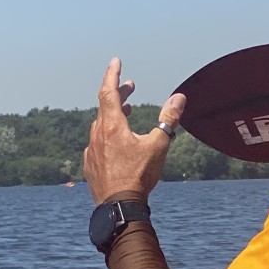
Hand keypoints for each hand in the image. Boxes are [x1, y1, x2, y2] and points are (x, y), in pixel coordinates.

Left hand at [84, 58, 186, 204]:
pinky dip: (106, 134)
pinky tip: (114, 141)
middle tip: (131, 86)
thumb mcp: (158, 145)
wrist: (119, 206)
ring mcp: (91, 150)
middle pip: (105, 106)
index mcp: (112, 126)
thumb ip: (169, 119)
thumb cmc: (139, 176)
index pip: (109, 91)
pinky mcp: (90, 165)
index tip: (115, 61)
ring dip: (112, 114)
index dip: (112, 74)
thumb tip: (179, 97)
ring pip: (100, 124)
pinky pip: (96, 142)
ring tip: (126, 111)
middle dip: (118, 93)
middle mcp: (98, 135)